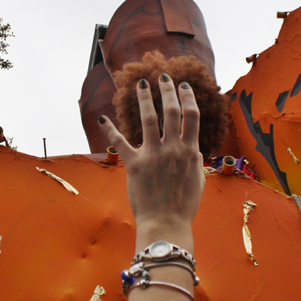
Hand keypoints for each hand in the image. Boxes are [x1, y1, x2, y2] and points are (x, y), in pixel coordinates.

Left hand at [98, 75, 203, 235]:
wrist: (166, 224)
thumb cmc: (183, 205)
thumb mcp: (197, 179)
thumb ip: (194, 158)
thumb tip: (192, 144)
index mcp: (190, 151)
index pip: (192, 115)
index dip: (188, 97)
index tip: (184, 86)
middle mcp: (172, 148)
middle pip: (172, 110)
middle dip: (168, 90)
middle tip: (164, 76)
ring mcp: (153, 155)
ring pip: (148, 118)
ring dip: (144, 98)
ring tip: (142, 84)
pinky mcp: (135, 164)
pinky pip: (121, 142)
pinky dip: (110, 130)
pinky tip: (102, 118)